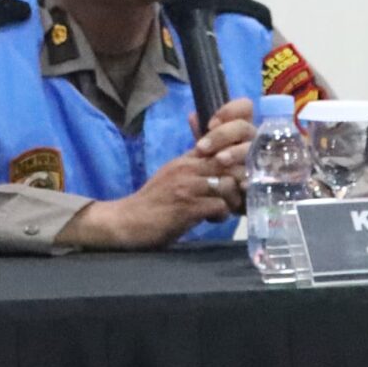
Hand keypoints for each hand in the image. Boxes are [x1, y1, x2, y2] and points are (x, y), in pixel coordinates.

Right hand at [56, 100, 259, 249]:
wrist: (127, 221)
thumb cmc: (153, 201)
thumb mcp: (172, 175)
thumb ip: (193, 165)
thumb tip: (214, 158)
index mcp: (186, 159)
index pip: (220, 145)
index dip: (236, 157)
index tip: (240, 172)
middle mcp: (188, 168)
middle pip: (230, 163)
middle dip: (239, 180)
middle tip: (237, 194)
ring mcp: (188, 187)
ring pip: (228, 184)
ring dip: (231, 200)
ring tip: (223, 208)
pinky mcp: (188, 208)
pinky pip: (220, 206)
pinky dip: (221, 215)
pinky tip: (212, 218)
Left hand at [190, 98, 255, 216]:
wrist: (235, 199)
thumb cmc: (223, 169)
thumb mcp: (212, 151)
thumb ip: (203, 134)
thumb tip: (193, 116)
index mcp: (243, 128)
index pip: (245, 107)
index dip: (229, 110)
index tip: (210, 124)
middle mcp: (256, 139)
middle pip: (244, 127)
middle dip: (222, 135)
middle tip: (202, 148)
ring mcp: (265, 158)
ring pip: (252, 148)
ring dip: (235, 152)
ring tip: (219, 161)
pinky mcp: (268, 180)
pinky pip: (262, 176)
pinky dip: (250, 179)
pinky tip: (240, 184)